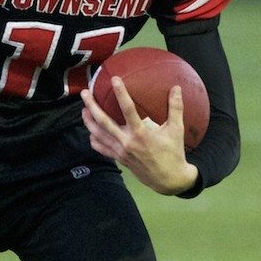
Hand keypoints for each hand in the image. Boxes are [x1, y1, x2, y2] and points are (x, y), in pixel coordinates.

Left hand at [80, 78, 197, 195]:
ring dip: (89, 122)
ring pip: (98, 135)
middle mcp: (127, 142)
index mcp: (141, 134)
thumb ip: (176, 108)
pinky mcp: (119, 159)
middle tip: (85, 93)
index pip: (128, 109)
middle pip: (104, 122)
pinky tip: (91, 132)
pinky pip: (102, 149)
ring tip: (83, 109)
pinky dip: (94, 140)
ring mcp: (121, 151)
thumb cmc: (173, 153)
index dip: (121, 93)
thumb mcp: (176, 130)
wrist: (168, 179)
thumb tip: (177, 88)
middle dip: (92, 107)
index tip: (114, 80)